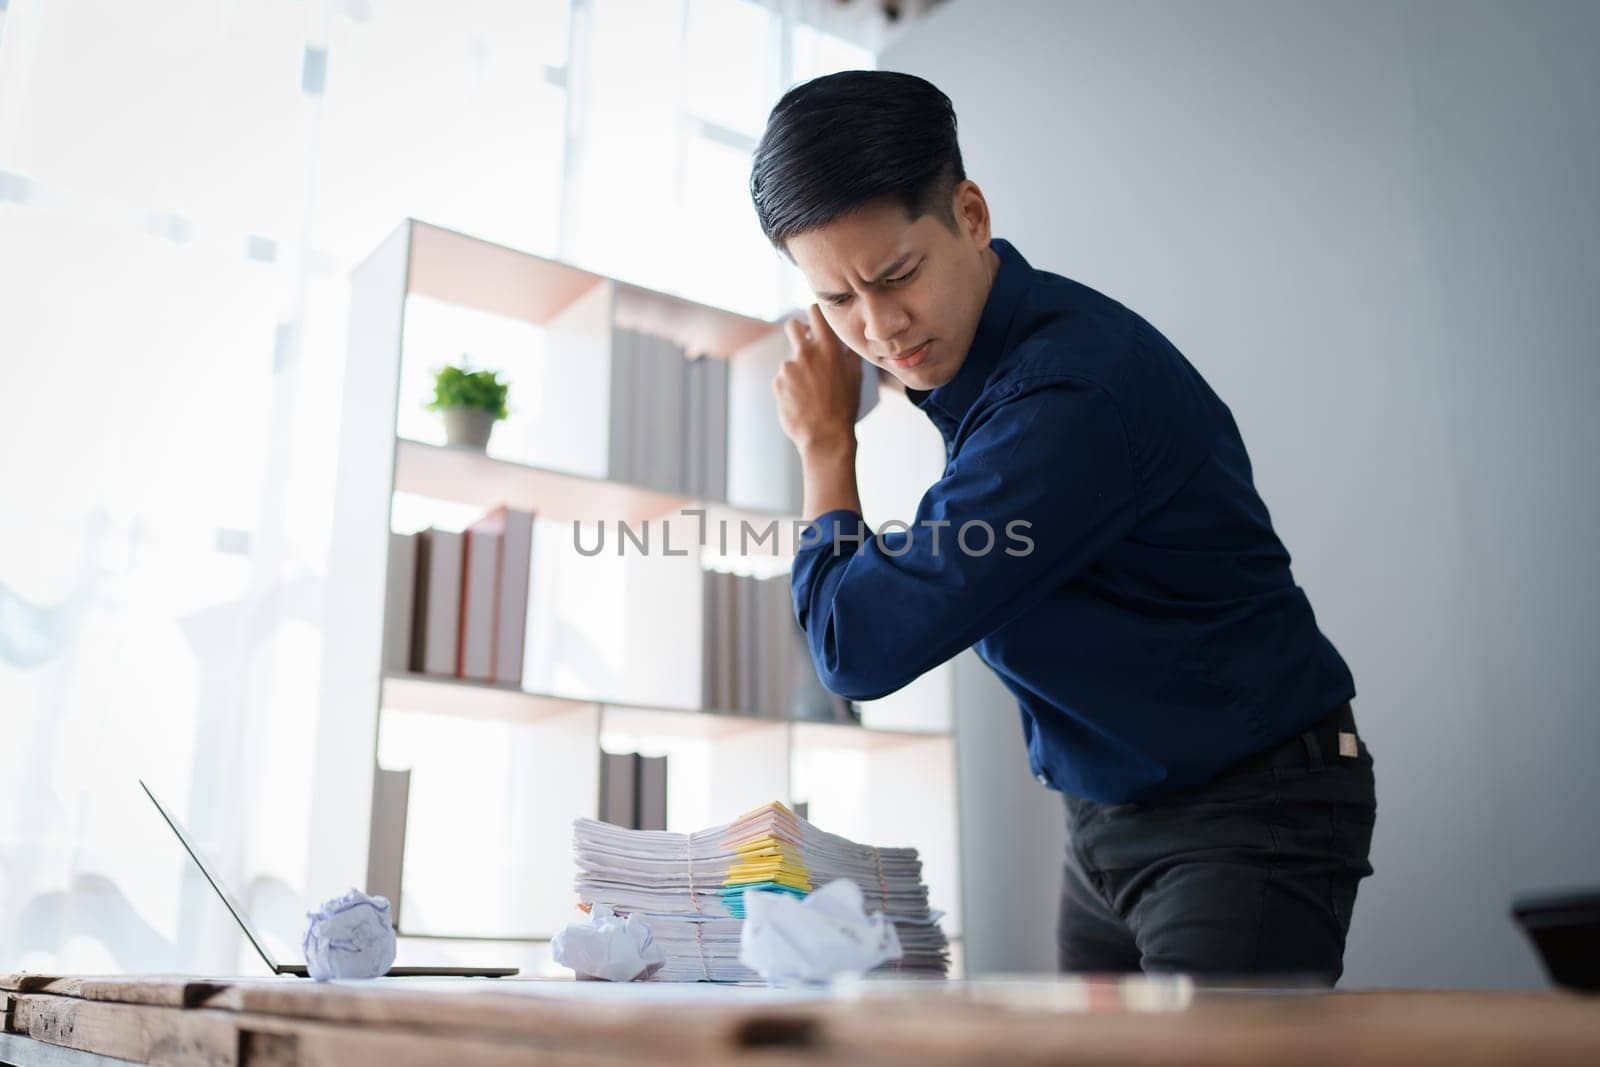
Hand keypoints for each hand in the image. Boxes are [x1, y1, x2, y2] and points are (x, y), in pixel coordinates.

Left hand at [774, 304, 861, 454]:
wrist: (825, 436)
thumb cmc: (844, 407)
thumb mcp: (856, 377)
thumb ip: (849, 353)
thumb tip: (848, 339)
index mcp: (828, 348)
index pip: (815, 311)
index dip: (814, 314)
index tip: (816, 322)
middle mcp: (806, 352)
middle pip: (793, 326)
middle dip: (797, 331)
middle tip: (805, 344)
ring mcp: (789, 367)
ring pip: (791, 360)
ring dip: (798, 371)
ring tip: (811, 393)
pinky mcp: (777, 382)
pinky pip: (783, 380)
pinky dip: (790, 388)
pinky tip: (801, 402)